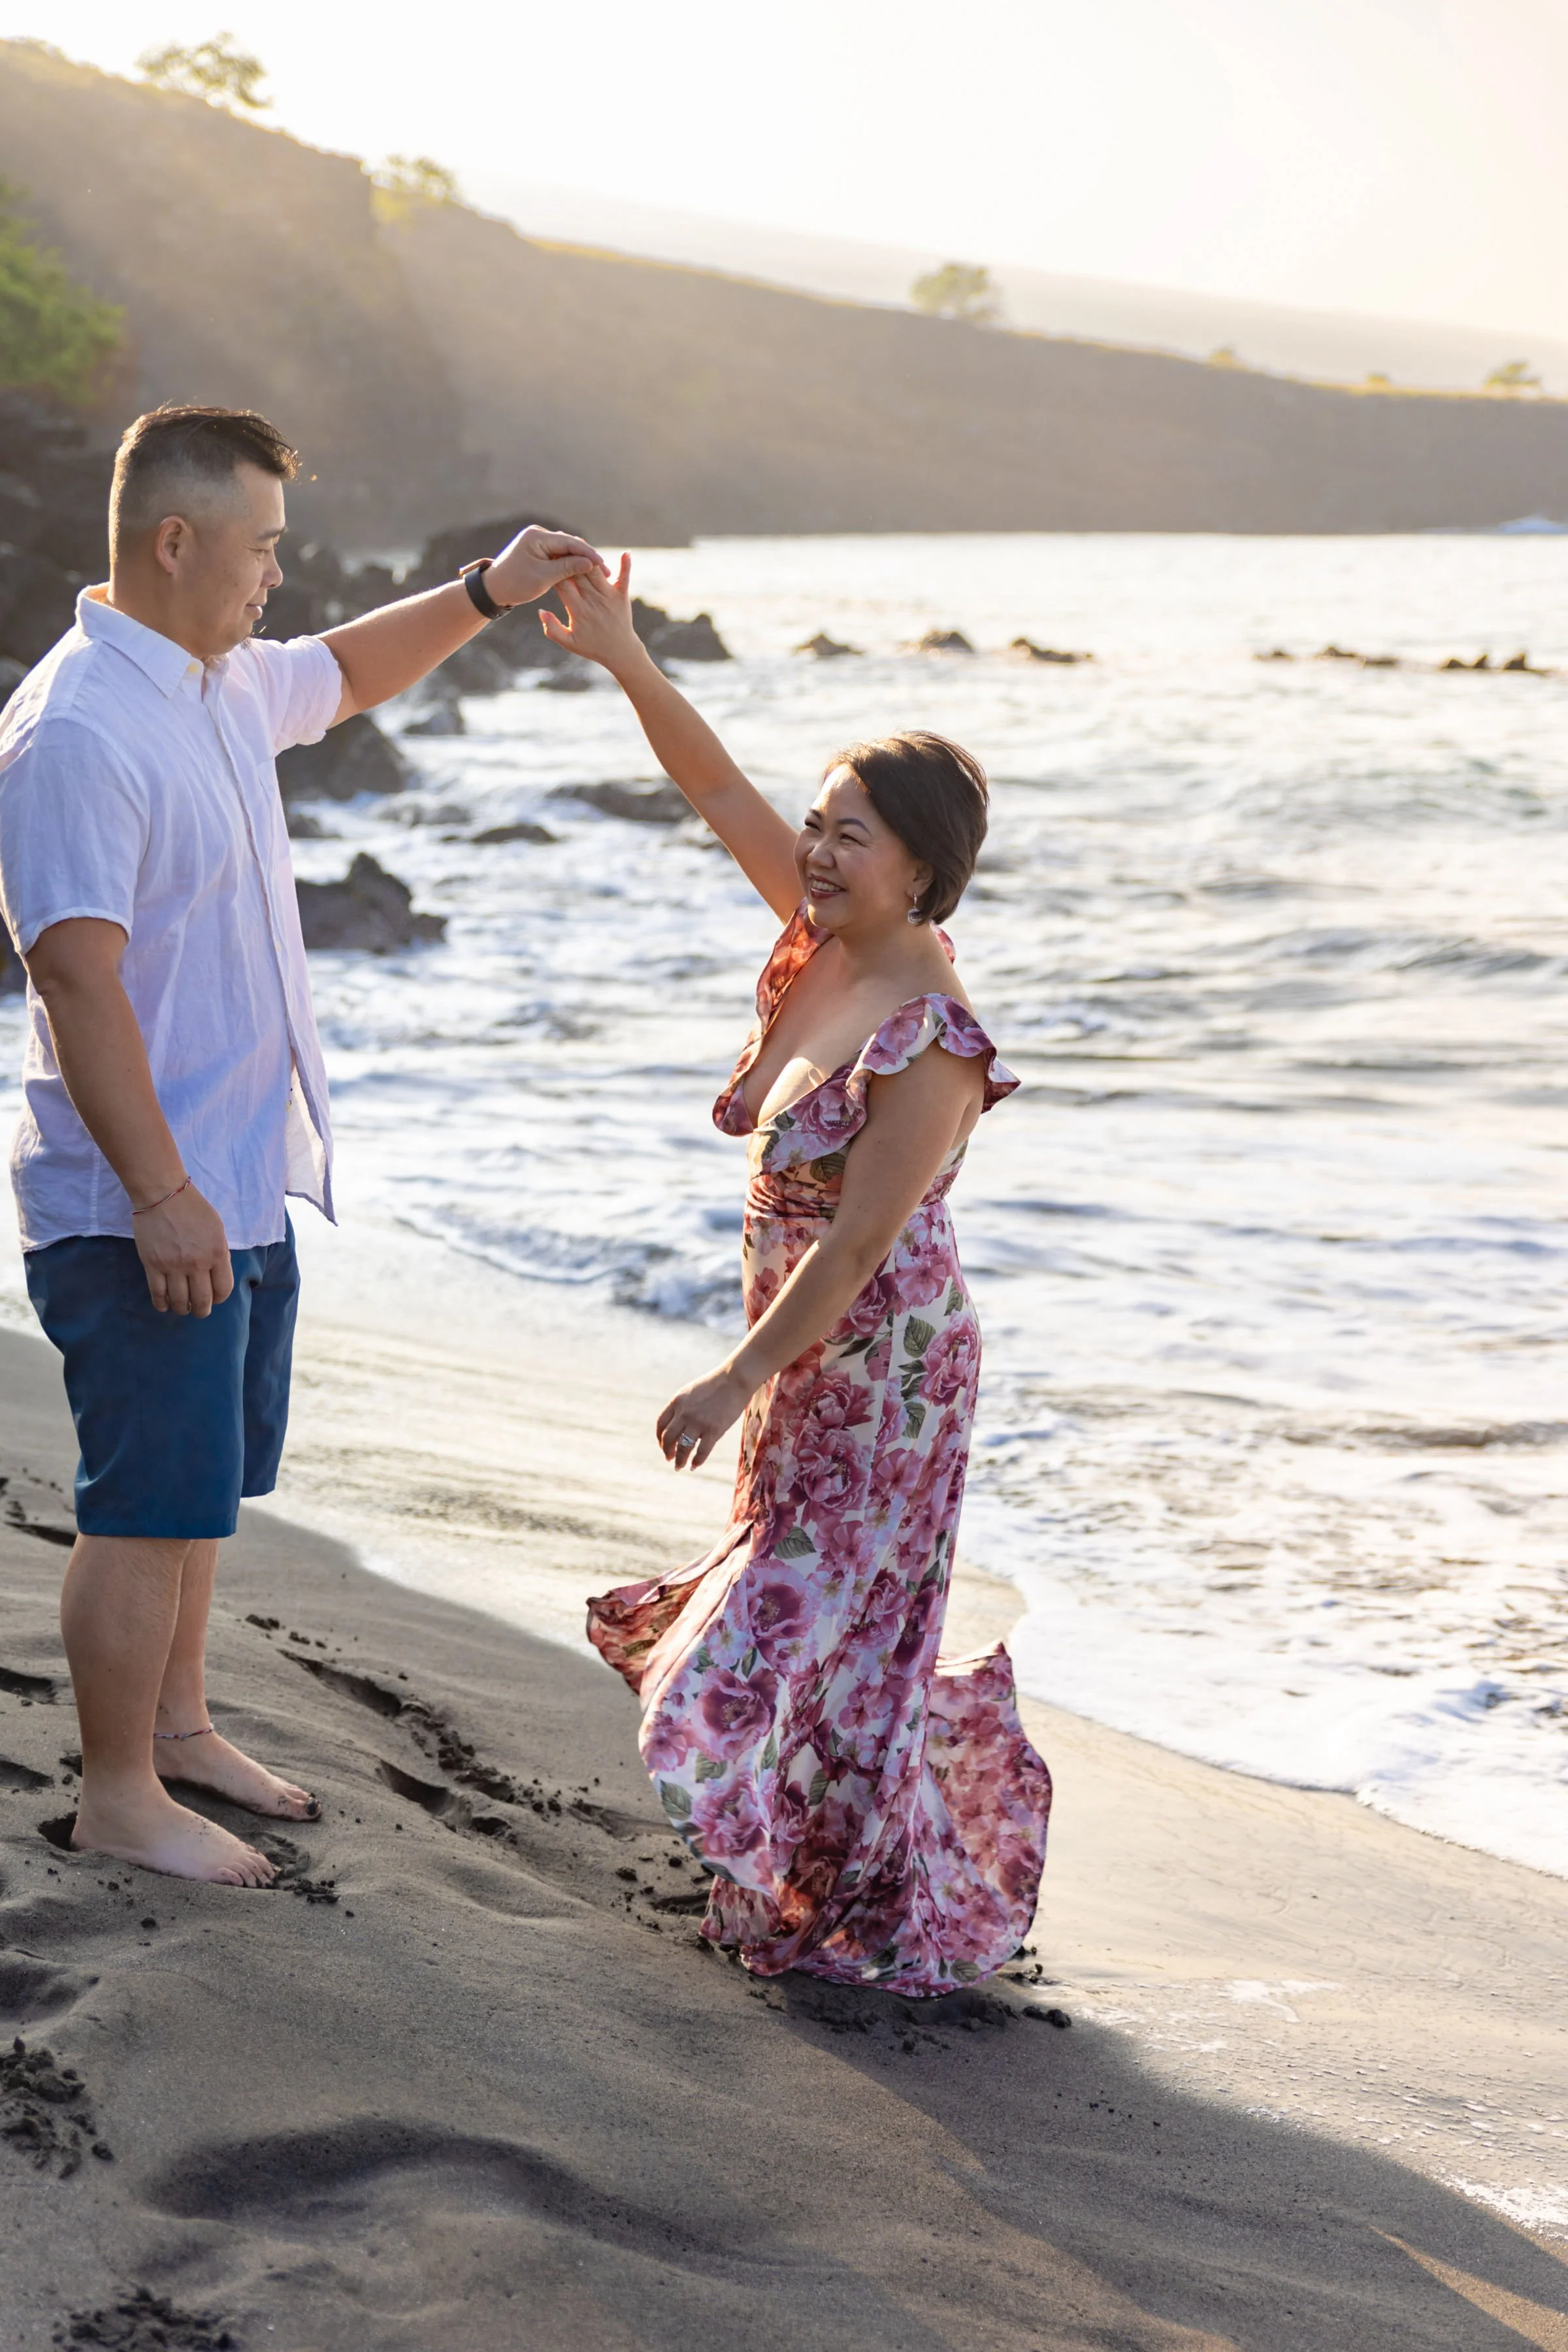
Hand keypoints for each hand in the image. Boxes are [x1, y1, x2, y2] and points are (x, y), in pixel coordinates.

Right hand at [133, 1183, 233, 1316]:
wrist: (163, 1194)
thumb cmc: (193, 1208)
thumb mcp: (217, 1229)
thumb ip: (218, 1253)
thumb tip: (216, 1274)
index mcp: (217, 1253)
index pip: (223, 1289)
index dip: (220, 1299)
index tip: (214, 1298)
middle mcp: (197, 1263)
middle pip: (202, 1300)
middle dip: (202, 1310)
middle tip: (199, 1310)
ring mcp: (173, 1266)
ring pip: (180, 1301)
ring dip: (183, 1309)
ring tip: (183, 1308)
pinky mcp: (152, 1265)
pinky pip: (158, 1294)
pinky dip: (162, 1304)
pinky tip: (164, 1305)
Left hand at [485, 524, 608, 607]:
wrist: (493, 589)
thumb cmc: (515, 584)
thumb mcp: (543, 578)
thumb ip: (567, 569)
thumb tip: (590, 563)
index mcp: (536, 536)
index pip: (569, 542)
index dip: (588, 554)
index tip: (603, 565)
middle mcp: (538, 533)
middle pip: (569, 543)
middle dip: (587, 557)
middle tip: (605, 571)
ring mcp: (538, 540)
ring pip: (566, 549)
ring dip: (581, 560)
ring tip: (598, 573)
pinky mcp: (539, 549)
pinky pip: (559, 554)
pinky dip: (570, 563)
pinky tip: (583, 571)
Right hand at [539, 553, 645, 672]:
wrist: (620, 652)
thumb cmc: (592, 647)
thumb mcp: (568, 643)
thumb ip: (552, 628)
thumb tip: (540, 610)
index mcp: (578, 610)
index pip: (562, 584)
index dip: (554, 570)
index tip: (546, 558)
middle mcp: (593, 600)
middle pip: (578, 573)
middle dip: (568, 558)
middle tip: (559, 543)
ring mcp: (609, 596)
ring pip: (596, 570)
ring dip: (588, 556)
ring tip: (579, 543)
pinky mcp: (622, 595)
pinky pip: (624, 577)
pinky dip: (625, 565)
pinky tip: (625, 553)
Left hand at [656, 1363, 751, 1469]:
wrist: (734, 1379)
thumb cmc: (716, 1384)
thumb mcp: (691, 1391)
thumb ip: (682, 1406)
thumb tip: (678, 1424)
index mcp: (676, 1402)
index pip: (660, 1424)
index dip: (659, 1438)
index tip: (662, 1445)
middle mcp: (684, 1413)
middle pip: (668, 1438)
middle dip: (667, 1451)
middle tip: (669, 1458)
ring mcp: (698, 1422)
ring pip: (683, 1448)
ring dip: (679, 1460)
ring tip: (679, 1466)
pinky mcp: (714, 1430)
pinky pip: (701, 1451)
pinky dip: (697, 1461)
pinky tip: (694, 1465)